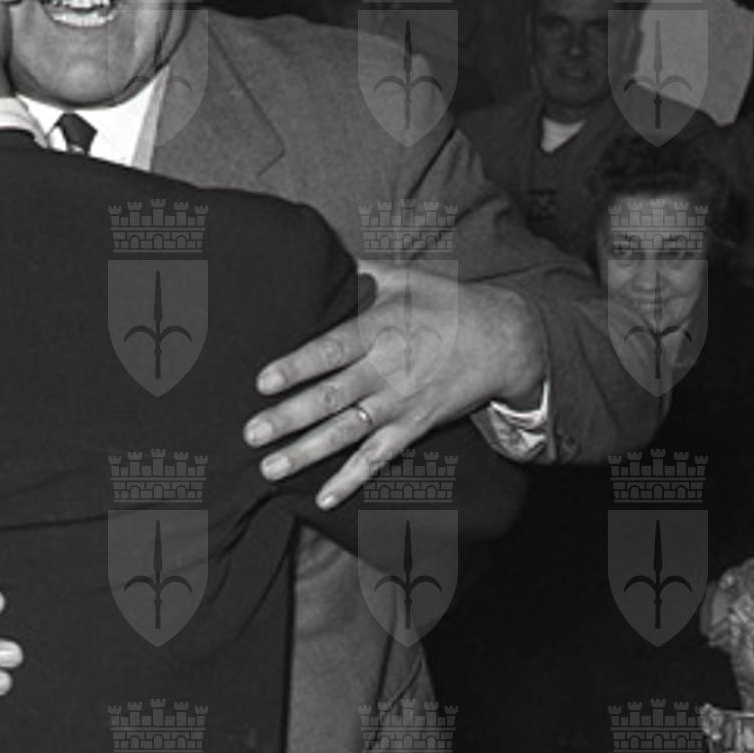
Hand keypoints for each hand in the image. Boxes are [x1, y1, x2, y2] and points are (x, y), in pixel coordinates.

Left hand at [242, 263, 544, 508]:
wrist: (503, 340)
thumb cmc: (446, 304)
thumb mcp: (404, 278)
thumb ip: (359, 272)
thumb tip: (319, 254)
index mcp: (378, 330)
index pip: (330, 350)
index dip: (296, 366)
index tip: (263, 381)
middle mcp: (385, 371)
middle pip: (330, 398)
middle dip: (288, 418)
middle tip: (250, 433)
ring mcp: (399, 404)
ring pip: (346, 433)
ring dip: (306, 453)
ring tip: (269, 468)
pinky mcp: (413, 427)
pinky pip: (377, 458)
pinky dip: (351, 480)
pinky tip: (323, 498)